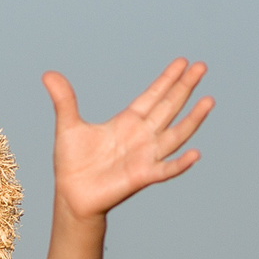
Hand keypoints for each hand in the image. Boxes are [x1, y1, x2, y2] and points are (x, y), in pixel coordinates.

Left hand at [42, 59, 210, 221]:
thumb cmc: (73, 163)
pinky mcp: (142, 176)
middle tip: (202, 66)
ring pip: (175, 134)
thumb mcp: (68, 126)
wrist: (71, 195)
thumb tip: (48, 74)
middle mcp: (142, 136)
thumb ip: (64, 100)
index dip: (168, 79)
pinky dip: (180, 164)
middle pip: (169, 107)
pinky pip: (165, 170)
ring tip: (209, 101)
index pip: (153, 96)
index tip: (183, 62)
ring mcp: (145, 156)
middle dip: (185, 87)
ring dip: (193, 119)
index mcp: (127, 122)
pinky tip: (195, 154)